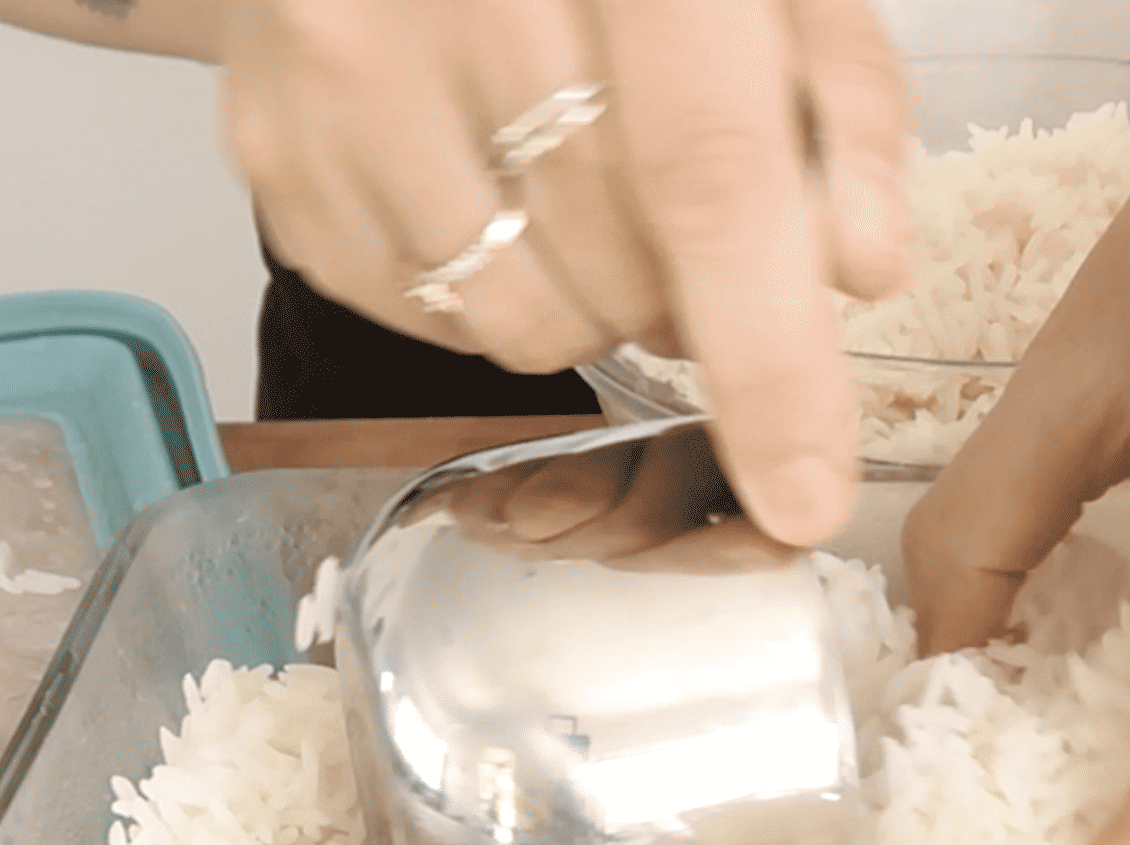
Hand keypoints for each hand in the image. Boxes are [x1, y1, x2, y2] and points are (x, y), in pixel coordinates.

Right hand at [212, 0, 911, 544]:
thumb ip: (837, 99)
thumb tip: (857, 268)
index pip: (711, 176)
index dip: (769, 354)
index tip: (806, 490)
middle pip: (616, 271)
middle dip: (686, 305)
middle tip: (687, 231)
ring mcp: (343, 70)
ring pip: (516, 320)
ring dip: (587, 309)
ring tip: (584, 204)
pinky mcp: (272, 142)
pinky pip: (417, 312)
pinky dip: (482, 293)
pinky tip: (488, 191)